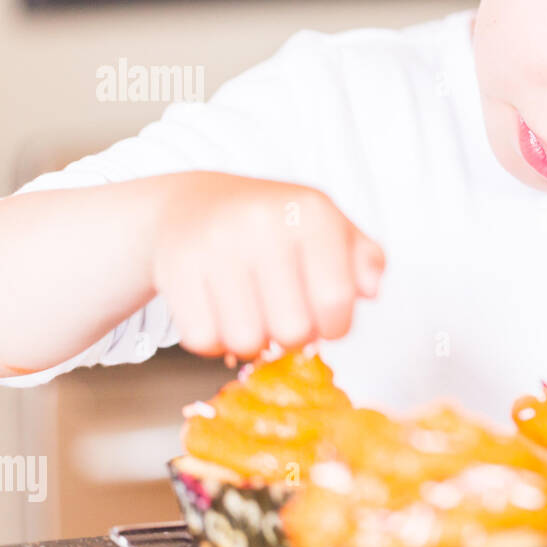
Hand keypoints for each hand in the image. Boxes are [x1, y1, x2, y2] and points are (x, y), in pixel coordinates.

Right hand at [152, 172, 384, 359]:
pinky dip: (214, 339)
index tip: (327, 321)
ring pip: (246, 341)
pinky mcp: (175, 268)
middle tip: (285, 315)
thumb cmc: (275, 225)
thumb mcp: (328, 227)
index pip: (337, 300)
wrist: (193, 204)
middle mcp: (262, 222)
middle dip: (294, 336)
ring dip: (253, 340)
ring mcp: (215, 244)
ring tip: (253, 313)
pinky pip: (203, 340)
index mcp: (310, 212)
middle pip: (293, 330)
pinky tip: (220, 312)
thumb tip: (371, 288)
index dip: (336, 326)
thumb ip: (364, 258)